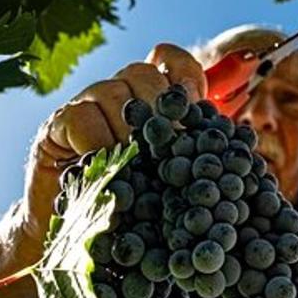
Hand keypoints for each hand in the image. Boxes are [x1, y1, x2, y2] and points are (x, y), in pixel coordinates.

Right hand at [18, 43, 207, 243]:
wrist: (77, 237)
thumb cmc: (134, 208)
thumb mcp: (171, 179)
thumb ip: (197, 152)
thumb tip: (241, 138)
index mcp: (150, 100)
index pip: (171, 61)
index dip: (186, 76)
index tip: (196, 104)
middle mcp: (119, 93)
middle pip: (145, 74)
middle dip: (161, 111)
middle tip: (166, 149)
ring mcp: (86, 105)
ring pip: (114, 92)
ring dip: (129, 132)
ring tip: (135, 165)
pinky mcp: (56, 124)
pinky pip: (81, 116)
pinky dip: (98, 143)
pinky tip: (105, 166)